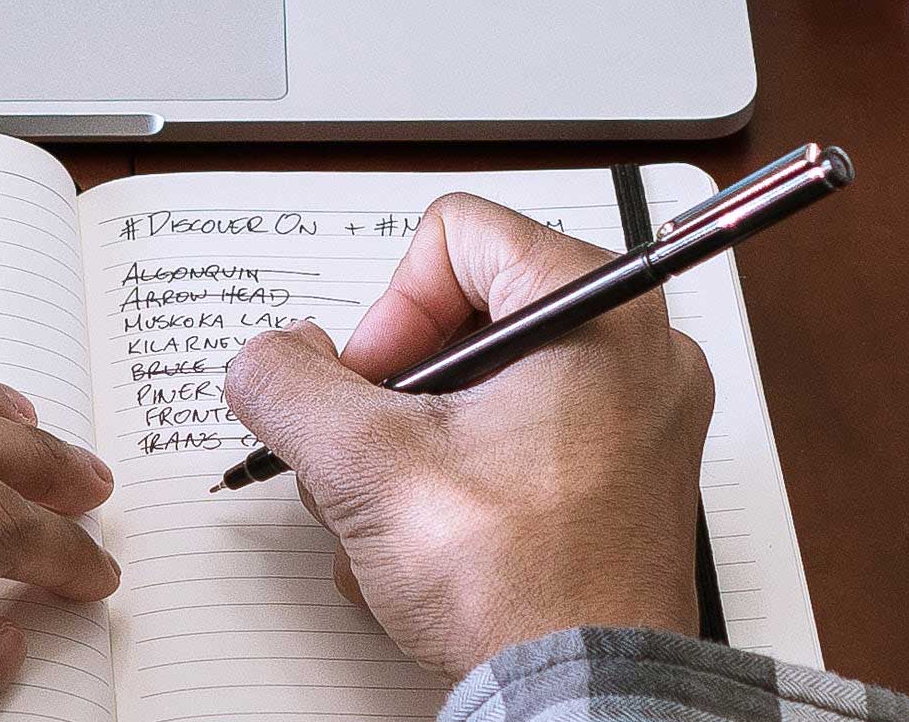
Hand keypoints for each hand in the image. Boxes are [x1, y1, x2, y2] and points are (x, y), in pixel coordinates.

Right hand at [221, 193, 713, 678]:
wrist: (582, 698)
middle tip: (373, 456)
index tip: (368, 385)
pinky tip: (431, 544)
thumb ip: (291, 385)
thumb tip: (268, 357)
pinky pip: (521, 440)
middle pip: (468, 313)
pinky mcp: (625, 479)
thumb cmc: (520, 587)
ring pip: (485, 386)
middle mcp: (639, 352)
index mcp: (601, 312)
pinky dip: (461, 480)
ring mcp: (639, 420)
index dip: (389, 308)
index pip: (458, 234)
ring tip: (397, 518)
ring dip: (414, 447)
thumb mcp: (365, 465)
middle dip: (393, 392)